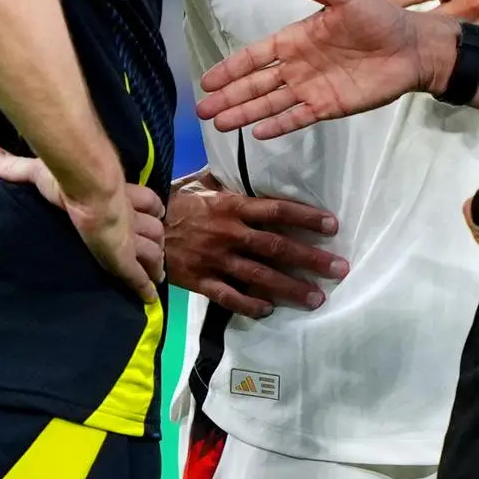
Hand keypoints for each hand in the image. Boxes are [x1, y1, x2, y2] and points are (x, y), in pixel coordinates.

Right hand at [0, 146, 164, 303]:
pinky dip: (144, 287)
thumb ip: (16, 166)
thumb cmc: (69, 178)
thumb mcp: (39, 171)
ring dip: (155, 261)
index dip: (149, 206)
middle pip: (152, 228)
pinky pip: (138, 276)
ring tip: (156, 273)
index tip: (153, 212)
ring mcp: (128, 238)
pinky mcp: (124, 258)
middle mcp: (127, 217)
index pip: (143, 200)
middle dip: (154, 238)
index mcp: (116, 195)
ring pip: (152, 250)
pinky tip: (148, 298)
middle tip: (156, 250)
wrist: (90, 186)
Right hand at [166, 170, 347, 317]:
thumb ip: (228, 181)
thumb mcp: (202, 182)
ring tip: (316, 297)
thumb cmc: (174, 201)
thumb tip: (249, 168)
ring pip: (261, 277)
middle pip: (278, 247)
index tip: (332, 226)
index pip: (277, 210)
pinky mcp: (201, 281)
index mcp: (232, 206)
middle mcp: (230, 233)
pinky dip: (251, 305)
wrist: (139, 227)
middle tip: (339, 269)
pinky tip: (270, 310)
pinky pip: (231, 297)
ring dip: (291, 288)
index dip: (306, 218)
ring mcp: (216, 260)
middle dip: (311, 259)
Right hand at [199, 0, 455, 138]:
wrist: (412, 47)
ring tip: (220, 123)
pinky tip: (258, 133)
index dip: (232, 67)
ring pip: (271, 103)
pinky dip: (278, 125)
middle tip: (202, 110)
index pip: (257, 55)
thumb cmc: (380, 18)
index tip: (208, 79)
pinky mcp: (329, 106)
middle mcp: (299, 66)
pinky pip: (298, 117)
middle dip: (230, 95)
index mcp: (297, 38)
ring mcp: (312, 88)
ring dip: (246, 113)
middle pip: (257, 83)